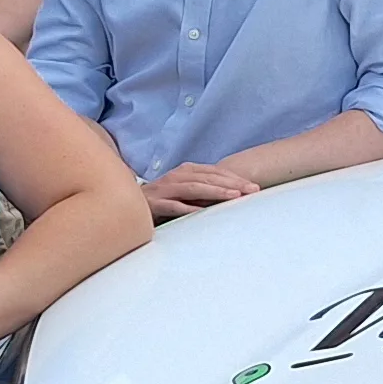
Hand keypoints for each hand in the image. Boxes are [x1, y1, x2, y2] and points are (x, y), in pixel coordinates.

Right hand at [145, 163, 261, 218]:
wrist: (129, 205)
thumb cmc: (162, 201)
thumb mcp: (185, 193)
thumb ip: (205, 193)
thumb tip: (233, 196)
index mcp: (185, 172)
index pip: (214, 172)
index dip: (235, 178)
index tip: (254, 186)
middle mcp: (175, 177)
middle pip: (207, 178)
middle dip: (232, 183)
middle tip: (252, 190)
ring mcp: (164, 189)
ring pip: (193, 188)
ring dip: (215, 191)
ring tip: (234, 196)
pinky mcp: (154, 204)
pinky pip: (173, 206)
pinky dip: (188, 208)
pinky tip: (203, 211)